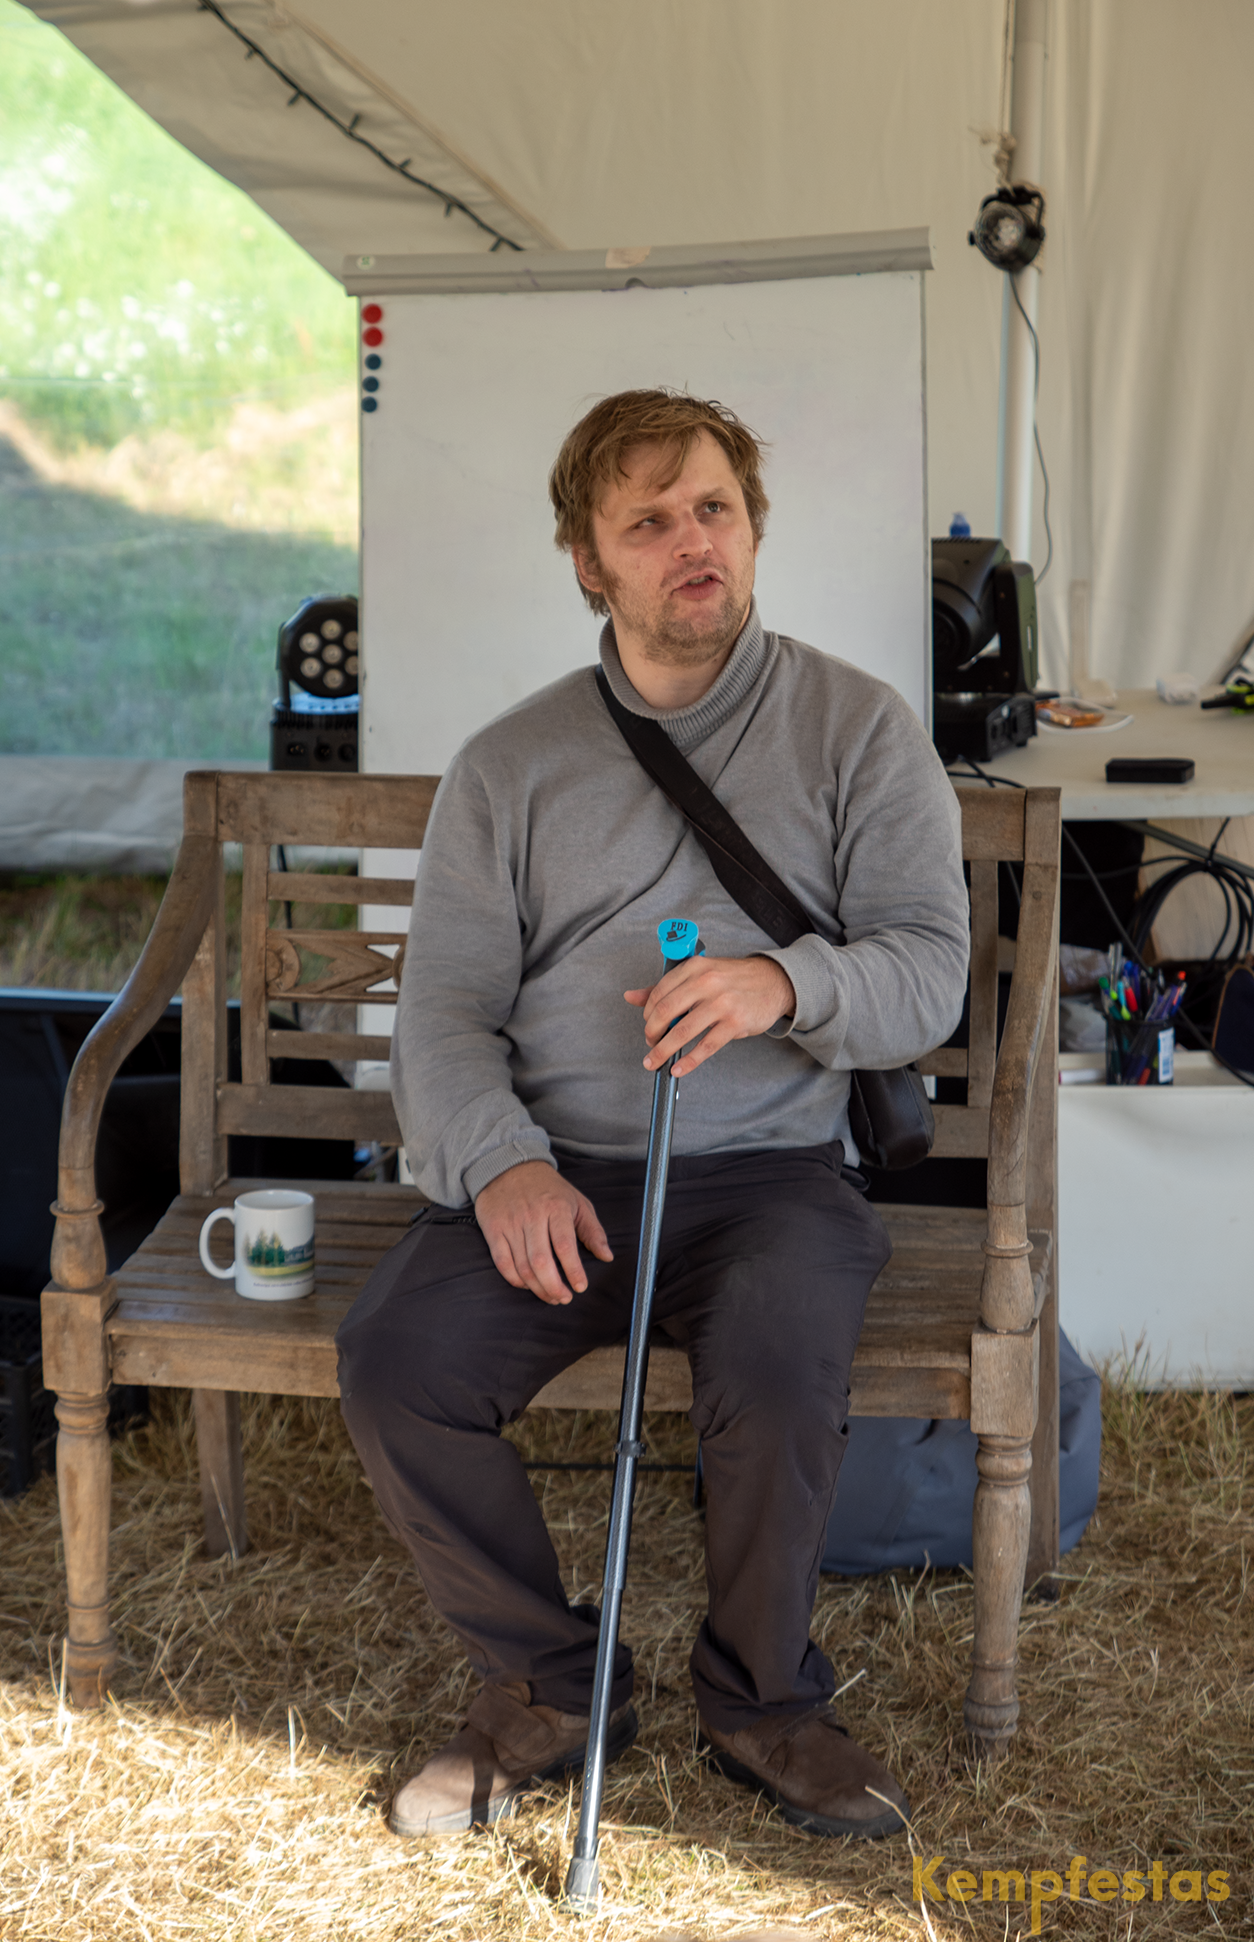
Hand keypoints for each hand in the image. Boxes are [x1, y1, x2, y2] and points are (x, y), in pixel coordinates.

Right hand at [474, 1160, 612, 1305]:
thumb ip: (593, 1230)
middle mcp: (532, 1216)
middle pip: (541, 1262)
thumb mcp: (577, 1202)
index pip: (565, 1246)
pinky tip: (527, 1284)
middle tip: (564, 1298)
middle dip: (554, 1287)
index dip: (573, 1271)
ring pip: (522, 1266)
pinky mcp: (493, 1230)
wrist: (509, 1165)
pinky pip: (503, 1262)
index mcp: (555, 1208)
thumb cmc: (548, 1188)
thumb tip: (607, 1256)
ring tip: (550, 1296)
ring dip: (537, 1288)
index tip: (580, 1287)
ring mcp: (510, 1224)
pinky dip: (515, 1279)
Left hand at [624, 954, 795, 1079]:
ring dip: (663, 1051)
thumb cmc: (733, 979)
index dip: (647, 1014)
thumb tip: (630, 997)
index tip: (648, 1025)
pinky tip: (678, 1069)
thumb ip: (666, 986)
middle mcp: (707, 982)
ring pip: (681, 1032)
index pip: (659, 993)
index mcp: (695, 967)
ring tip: (655, 1062)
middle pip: (665, 1012)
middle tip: (651, 1044)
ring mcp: (722, 1003)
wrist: (774, 981)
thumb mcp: (700, 973)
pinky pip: (705, 1047)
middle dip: (652, 1033)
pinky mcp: (735, 1023)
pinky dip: (688, 1061)